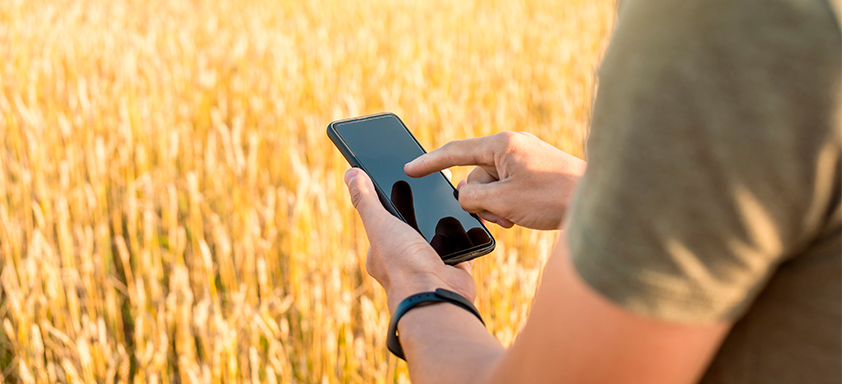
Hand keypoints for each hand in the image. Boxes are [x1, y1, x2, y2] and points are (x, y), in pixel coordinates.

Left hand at [344, 168, 476, 311]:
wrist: (436, 296)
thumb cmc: (401, 264)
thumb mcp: (379, 224)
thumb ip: (365, 200)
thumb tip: (350, 173)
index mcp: (382, 252)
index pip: (385, 220)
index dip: (394, 198)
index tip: (405, 178)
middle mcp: (405, 261)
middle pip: (415, 226)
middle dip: (424, 207)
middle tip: (435, 183)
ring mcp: (430, 266)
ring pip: (440, 236)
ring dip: (446, 222)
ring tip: (452, 203)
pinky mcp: (454, 270)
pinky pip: (463, 248)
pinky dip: (467, 236)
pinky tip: (471, 220)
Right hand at [404, 132, 585, 229]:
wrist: (597, 202)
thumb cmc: (555, 197)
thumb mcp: (504, 201)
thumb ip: (473, 197)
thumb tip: (465, 196)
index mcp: (502, 145)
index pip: (456, 151)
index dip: (430, 162)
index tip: (410, 168)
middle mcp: (512, 146)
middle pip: (475, 176)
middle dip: (481, 200)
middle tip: (500, 216)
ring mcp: (525, 158)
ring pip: (492, 186)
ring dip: (496, 206)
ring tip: (516, 218)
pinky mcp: (535, 171)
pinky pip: (508, 187)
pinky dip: (509, 204)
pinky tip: (524, 216)